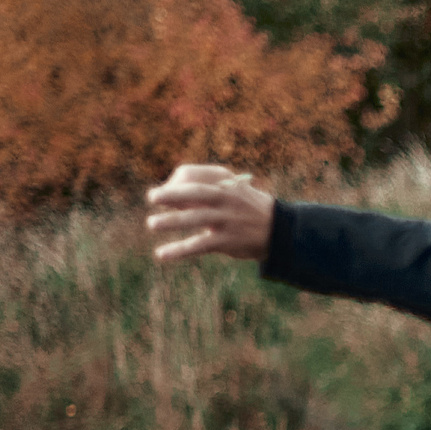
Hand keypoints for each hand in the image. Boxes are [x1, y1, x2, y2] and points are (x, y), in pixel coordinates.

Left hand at [146, 165, 275, 262]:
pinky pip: (199, 244)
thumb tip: (168, 197)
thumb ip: (202, 190)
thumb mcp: (231, 190)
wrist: (279, 230)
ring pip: (195, 218)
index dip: (175, 182)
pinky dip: (179, 250)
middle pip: (195, 191)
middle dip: (172, 194)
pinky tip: (161, 254)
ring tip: (151, 223)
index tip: (165, 195)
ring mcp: (227, 219)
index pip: (193, 175)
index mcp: (225, 181)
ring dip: (171, 221)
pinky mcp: (227, 240)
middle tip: (152, 197)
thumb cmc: (246, 207)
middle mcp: (226, 198)